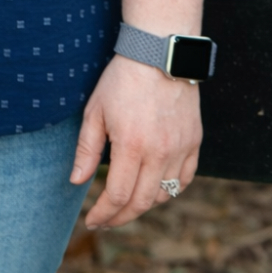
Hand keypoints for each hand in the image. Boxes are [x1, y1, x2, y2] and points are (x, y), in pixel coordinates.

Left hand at [70, 55, 201, 228]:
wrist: (159, 53)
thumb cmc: (122, 79)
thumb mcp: (95, 110)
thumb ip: (87, 149)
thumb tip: (77, 182)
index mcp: (132, 145)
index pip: (118, 196)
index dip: (103, 213)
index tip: (92, 220)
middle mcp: (160, 152)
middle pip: (142, 202)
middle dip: (121, 217)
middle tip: (106, 220)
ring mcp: (181, 148)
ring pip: (163, 194)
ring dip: (143, 204)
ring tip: (126, 202)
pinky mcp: (194, 142)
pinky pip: (184, 179)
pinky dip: (169, 190)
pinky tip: (154, 188)